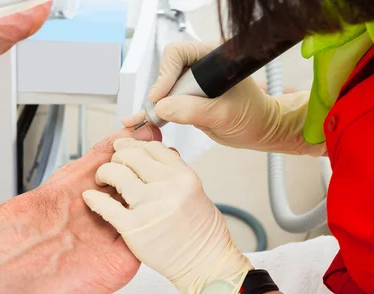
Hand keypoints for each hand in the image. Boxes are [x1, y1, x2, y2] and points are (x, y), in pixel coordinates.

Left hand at [82, 138, 251, 293]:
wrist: (206, 264)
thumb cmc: (201, 233)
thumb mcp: (195, 191)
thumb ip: (173, 171)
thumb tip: (149, 152)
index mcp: (183, 176)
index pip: (152, 147)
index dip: (134, 146)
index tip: (125, 149)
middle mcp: (168, 187)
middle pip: (132, 156)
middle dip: (118, 157)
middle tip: (113, 166)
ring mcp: (150, 206)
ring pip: (116, 174)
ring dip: (104, 173)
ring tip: (102, 180)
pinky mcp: (134, 228)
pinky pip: (106, 206)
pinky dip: (94, 199)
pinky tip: (89, 198)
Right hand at [123, 41, 324, 155]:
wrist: (258, 131)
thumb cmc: (251, 117)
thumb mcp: (223, 115)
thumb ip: (193, 110)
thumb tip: (162, 108)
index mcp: (214, 57)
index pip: (178, 54)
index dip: (165, 75)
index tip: (160, 98)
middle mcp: (201, 65)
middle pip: (167, 71)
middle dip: (160, 93)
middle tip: (156, 113)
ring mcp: (193, 81)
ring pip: (163, 88)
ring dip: (155, 105)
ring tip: (146, 120)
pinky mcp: (187, 96)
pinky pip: (166, 101)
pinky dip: (156, 112)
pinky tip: (144, 120)